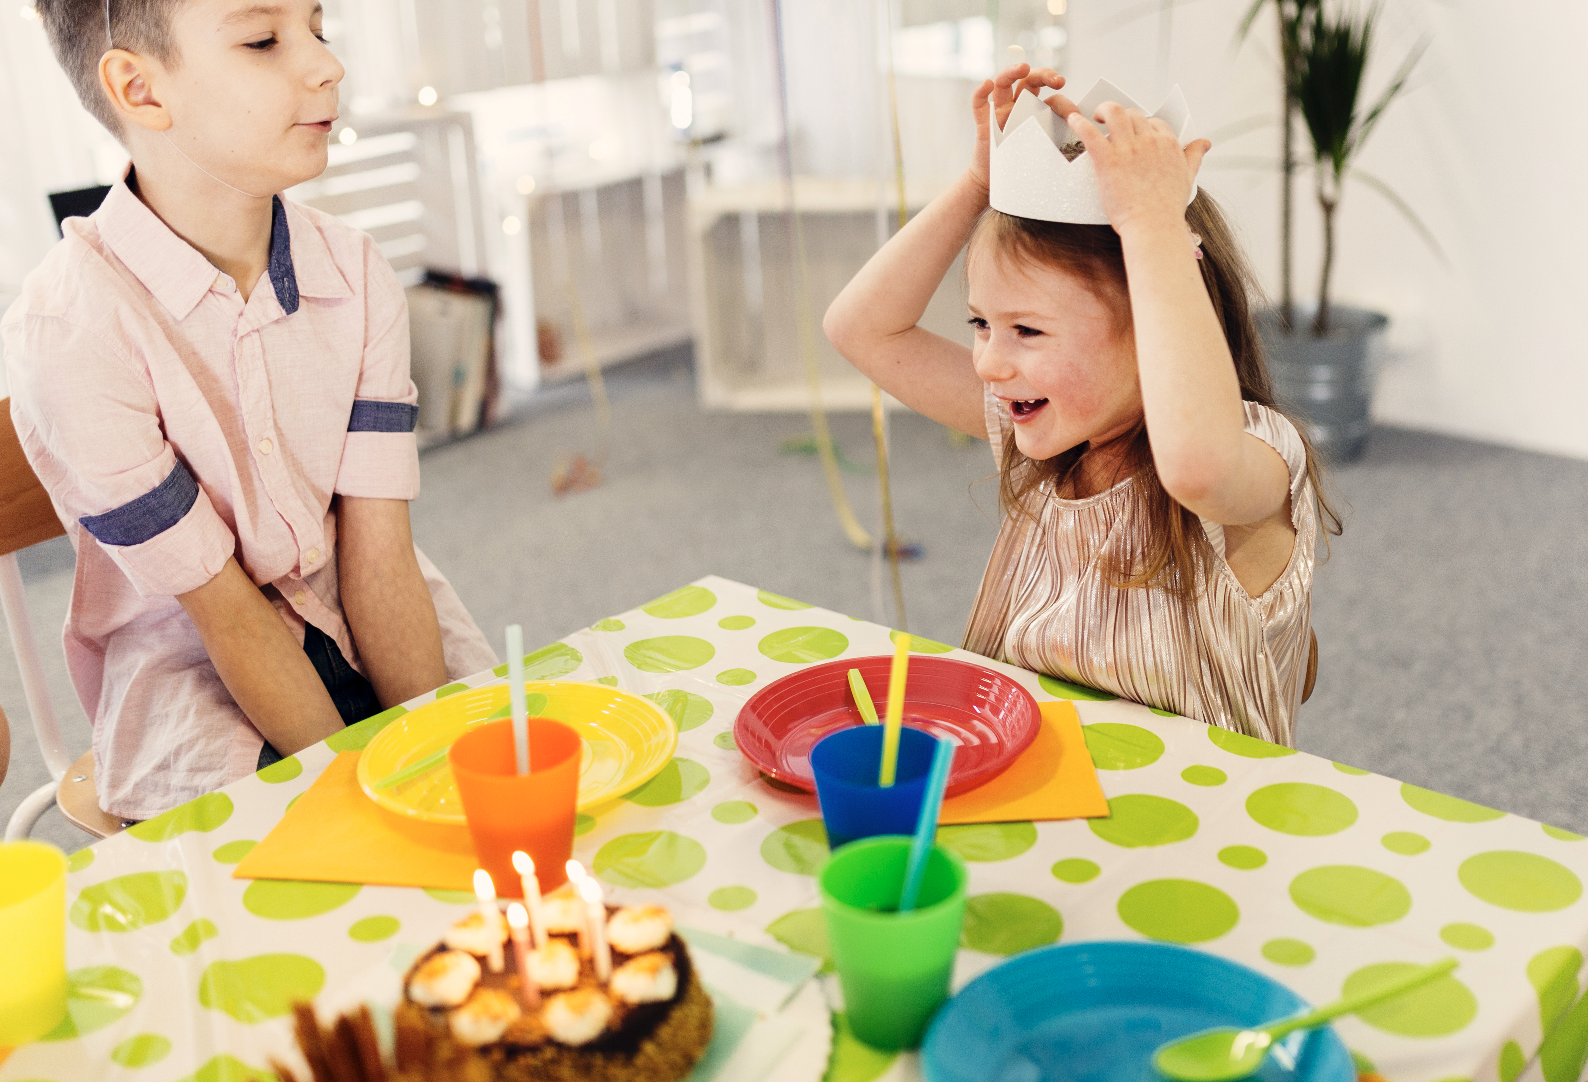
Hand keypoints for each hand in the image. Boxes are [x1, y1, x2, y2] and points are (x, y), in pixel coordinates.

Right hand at [969, 64, 1077, 192]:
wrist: (997, 183)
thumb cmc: (1024, 167)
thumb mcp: (1048, 152)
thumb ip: (1063, 142)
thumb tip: (1088, 140)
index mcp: (1033, 109)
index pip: (1049, 95)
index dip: (1063, 99)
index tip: (1075, 112)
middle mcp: (1016, 106)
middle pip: (1028, 80)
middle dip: (1043, 74)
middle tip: (1059, 81)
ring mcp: (998, 113)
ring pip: (1002, 84)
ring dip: (1011, 72)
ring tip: (1023, 67)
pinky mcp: (983, 124)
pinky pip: (978, 104)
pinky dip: (980, 92)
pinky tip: (986, 84)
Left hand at [1066, 102, 1210, 236]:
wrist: (1154, 226)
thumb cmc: (1168, 208)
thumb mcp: (1187, 177)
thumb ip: (1194, 156)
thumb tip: (1205, 142)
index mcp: (1168, 144)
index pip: (1154, 122)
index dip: (1142, 125)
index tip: (1134, 133)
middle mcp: (1149, 141)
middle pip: (1133, 115)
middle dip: (1122, 117)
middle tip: (1111, 126)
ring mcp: (1128, 149)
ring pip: (1114, 113)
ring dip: (1102, 110)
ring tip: (1094, 117)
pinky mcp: (1108, 160)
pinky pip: (1090, 133)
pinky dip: (1079, 123)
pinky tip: (1073, 120)